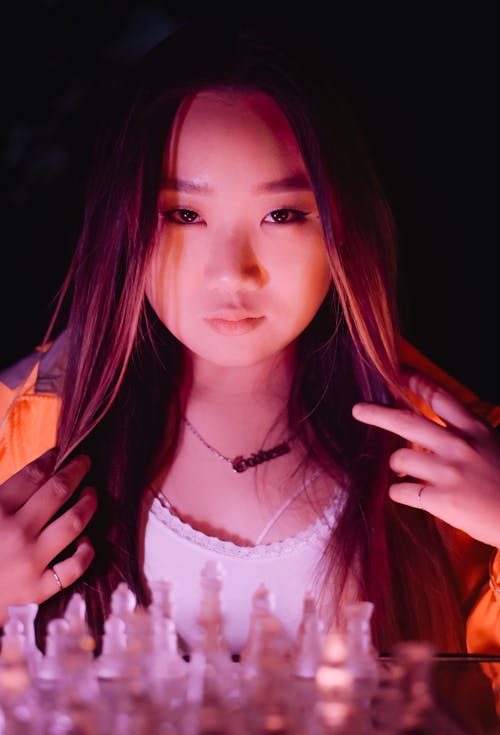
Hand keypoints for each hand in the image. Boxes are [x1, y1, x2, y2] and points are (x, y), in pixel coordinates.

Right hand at [0, 447, 96, 623]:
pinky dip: (86, 551)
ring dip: (87, 503)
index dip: (50, 460)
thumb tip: (31, 475)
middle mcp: (16, 532)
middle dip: (75, 471)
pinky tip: (86, 541)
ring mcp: (30, 561)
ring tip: (91, 494)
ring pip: (73, 522)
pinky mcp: (38, 589)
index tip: (58, 452)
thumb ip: (1, 496)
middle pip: (58, 491)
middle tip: (84, 462)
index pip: (32, 475)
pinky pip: (75, 566)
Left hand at [352, 371, 499, 547]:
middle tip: (358, 409)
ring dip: (395, 465)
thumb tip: (429, 434)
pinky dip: (399, 492)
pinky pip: (401, 491)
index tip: (397, 371)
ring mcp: (449, 472)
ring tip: (404, 471)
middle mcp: (459, 446)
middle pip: (406, 421)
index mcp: (475, 430)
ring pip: (399, 458)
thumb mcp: (493, 447)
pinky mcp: (442, 500)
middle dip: (377, 413)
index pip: (439, 397)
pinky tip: (406, 494)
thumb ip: (465, 437)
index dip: (416, 382)